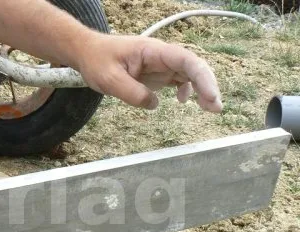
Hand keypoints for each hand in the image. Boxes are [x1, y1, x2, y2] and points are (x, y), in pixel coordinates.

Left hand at [76, 33, 222, 112]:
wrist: (87, 54)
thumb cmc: (97, 61)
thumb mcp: (109, 79)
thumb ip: (132, 93)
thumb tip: (155, 104)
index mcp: (153, 51)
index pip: (185, 60)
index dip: (201, 77)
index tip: (210, 96)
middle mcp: (161, 56)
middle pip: (193, 67)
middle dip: (208, 85)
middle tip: (216, 108)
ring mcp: (160, 64)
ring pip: (188, 74)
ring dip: (201, 90)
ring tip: (209, 109)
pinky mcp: (156, 74)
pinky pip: (178, 80)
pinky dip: (187, 90)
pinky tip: (183, 102)